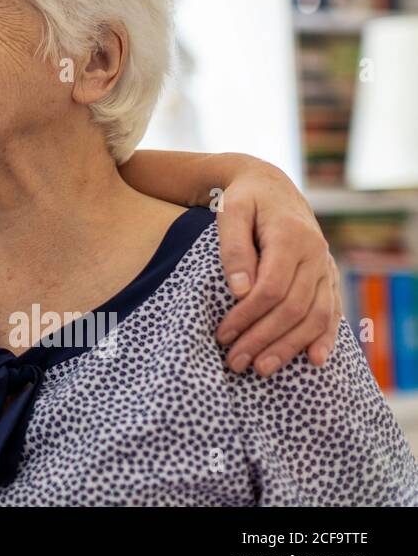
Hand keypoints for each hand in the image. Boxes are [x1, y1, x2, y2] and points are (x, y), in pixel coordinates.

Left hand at [213, 162, 340, 376]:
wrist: (270, 186)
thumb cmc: (243, 200)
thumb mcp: (230, 212)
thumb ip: (233, 248)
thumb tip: (239, 291)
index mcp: (290, 237)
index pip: (272, 288)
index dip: (248, 316)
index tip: (223, 335)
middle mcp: (315, 254)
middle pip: (293, 307)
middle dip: (264, 338)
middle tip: (236, 362)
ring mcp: (325, 266)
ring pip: (315, 315)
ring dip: (290, 346)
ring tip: (263, 369)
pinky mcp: (328, 276)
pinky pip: (332, 310)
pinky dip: (325, 337)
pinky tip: (315, 361)